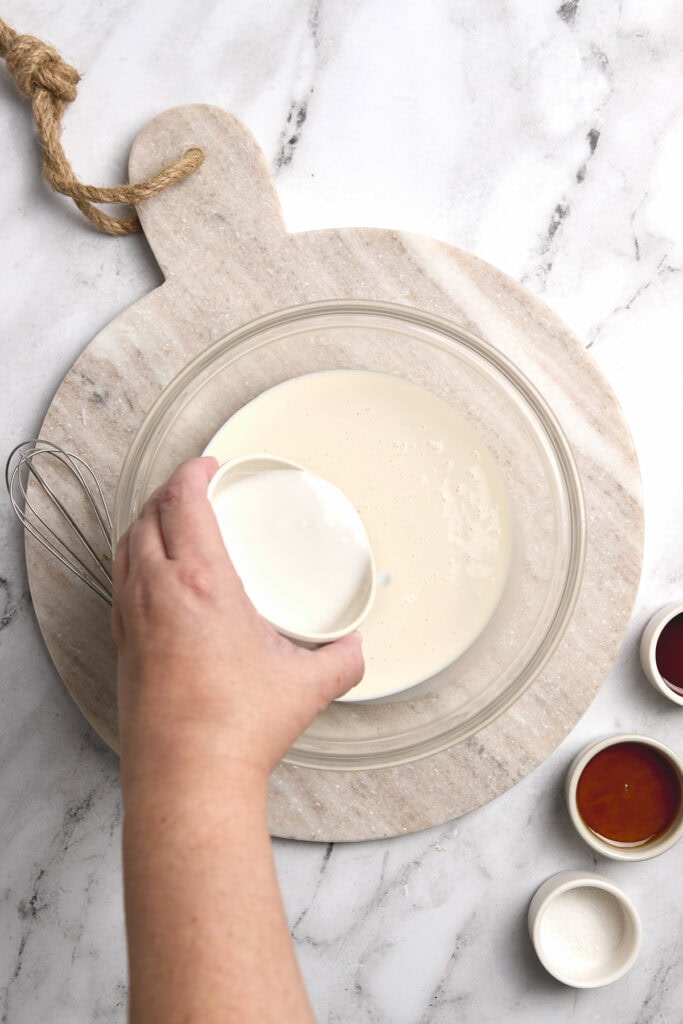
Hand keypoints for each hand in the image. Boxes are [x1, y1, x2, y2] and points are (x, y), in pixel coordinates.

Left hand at [112, 457, 363, 792]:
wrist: (186, 776)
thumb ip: (341, 660)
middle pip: (147, 515)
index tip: (206, 466)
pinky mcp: (122, 645)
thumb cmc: (234, 728)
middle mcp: (156, 591)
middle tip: (193, 488)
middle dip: (168, 491)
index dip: (192, 472)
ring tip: (172, 522)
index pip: (182, 501)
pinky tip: (156, 577)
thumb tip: (354, 650)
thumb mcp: (305, 685)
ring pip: (126, 546)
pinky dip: (134, 560)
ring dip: (146, 522)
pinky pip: (120, 582)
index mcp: (199, 582)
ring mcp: (132, 618)